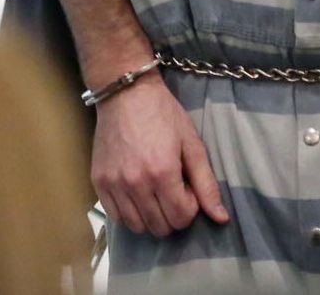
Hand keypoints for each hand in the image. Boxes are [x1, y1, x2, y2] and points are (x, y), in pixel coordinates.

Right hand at [90, 73, 229, 236]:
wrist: (126, 93)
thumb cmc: (164, 114)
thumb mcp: (192, 144)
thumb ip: (207, 184)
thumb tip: (221, 218)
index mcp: (162, 173)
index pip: (181, 218)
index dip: (190, 206)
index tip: (187, 186)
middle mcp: (136, 183)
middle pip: (160, 227)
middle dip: (173, 214)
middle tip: (172, 188)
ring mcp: (114, 184)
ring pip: (138, 226)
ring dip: (151, 216)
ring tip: (155, 191)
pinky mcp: (98, 182)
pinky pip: (116, 217)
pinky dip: (129, 213)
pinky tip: (137, 193)